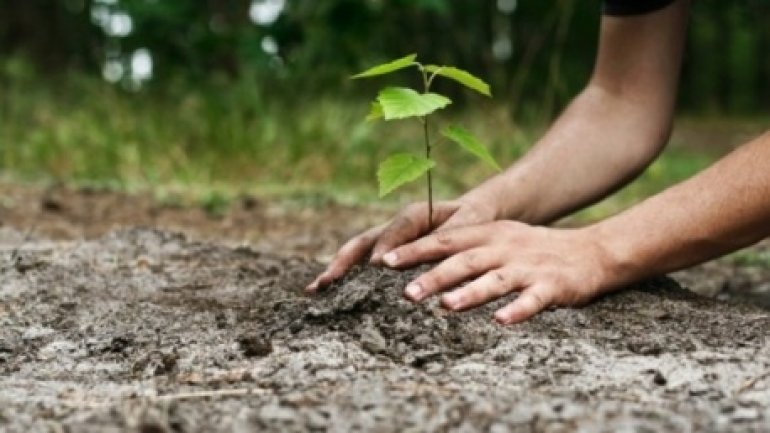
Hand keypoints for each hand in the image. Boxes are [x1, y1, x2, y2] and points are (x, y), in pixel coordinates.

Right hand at [306, 197, 497, 291]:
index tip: (377, 265)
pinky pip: (363, 265)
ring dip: (337, 270)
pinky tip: (329, 295)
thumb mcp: (470, 223)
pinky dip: (346, 278)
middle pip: (363, 242)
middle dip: (344, 261)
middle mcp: (395, 227)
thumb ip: (452, 237)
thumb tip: (435, 257)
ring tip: (315, 290)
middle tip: (327, 281)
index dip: (386, 246)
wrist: (472, 214)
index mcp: (415, 215)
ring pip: (357, 254)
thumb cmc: (474, 219)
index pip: (397, 230)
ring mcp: (387, 241)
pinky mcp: (387, 255)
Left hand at [379, 221, 614, 323]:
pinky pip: (532, 299)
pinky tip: (501, 322)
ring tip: (446, 306)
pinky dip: (517, 310)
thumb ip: (464, 248)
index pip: (445, 240)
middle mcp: (505, 247)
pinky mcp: (552, 286)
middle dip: (434, 276)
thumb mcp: (499, 239)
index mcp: (489, 234)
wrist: (591, 252)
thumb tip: (419, 263)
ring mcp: (528, 267)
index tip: (385, 261)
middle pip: (464, 260)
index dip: (415, 249)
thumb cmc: (534, 250)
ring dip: (470, 293)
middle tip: (406, 293)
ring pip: (495, 279)